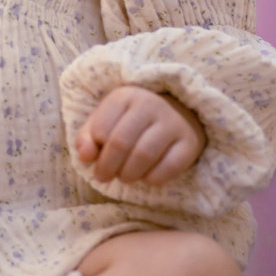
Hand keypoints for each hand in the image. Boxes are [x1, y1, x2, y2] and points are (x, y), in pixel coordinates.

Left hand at [75, 85, 205, 184]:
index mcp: (125, 97)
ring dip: (129, 173)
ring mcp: (172, 122)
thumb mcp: (105, 121)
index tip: (94, 159)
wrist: (177, 114)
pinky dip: (153, 178)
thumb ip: (88, 137)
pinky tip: (146, 178)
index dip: (94, 150)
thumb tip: (85, 156)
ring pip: (144, 155)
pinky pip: (169, 167)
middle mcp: (150, 105)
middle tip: (103, 177)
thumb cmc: (131, 121)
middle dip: (108, 166)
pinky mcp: (190, 142)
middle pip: (121, 142)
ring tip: (124, 177)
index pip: (101, 128)